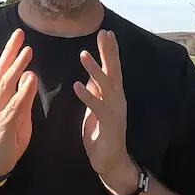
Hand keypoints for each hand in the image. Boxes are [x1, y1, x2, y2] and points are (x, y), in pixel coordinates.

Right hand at [0, 28, 38, 176]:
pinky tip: (30, 78)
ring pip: (6, 84)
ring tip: (28, 51)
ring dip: (17, 66)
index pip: (4, 70)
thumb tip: (30, 75)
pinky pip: (14, 104)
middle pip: (2, 71)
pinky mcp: (4, 123)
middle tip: (19, 33)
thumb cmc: (8, 138)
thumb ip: (24, 96)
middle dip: (10, 51)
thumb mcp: (20, 114)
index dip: (11, 52)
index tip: (19, 36)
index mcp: (0, 96)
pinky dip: (22, 90)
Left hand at [73, 30, 137, 194]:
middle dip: (109, 52)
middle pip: (114, 72)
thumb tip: (93, 74)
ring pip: (106, 87)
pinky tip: (77, 86)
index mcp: (114, 95)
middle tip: (104, 33)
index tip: (106, 32)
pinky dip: (88, 96)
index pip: (112, 68)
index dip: (109, 51)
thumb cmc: (102, 134)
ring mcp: (115, 112)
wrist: (111, 162)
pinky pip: (97, 108)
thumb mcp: (97, 108)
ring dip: (94, 70)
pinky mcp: (108, 125)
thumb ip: (97, 91)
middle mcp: (118, 100)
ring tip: (83, 55)